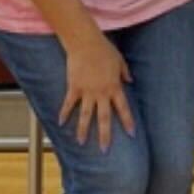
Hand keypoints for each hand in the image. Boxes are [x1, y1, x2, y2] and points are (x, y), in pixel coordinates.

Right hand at [59, 33, 133, 151]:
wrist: (85, 43)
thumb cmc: (104, 49)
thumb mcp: (120, 61)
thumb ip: (125, 73)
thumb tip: (130, 81)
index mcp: (114, 87)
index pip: (123, 108)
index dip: (128, 121)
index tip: (132, 134)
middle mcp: (101, 92)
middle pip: (104, 118)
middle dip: (105, 135)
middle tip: (104, 150)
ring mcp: (86, 91)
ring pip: (85, 115)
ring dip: (82, 130)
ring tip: (80, 143)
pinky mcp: (73, 87)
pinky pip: (68, 103)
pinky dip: (64, 113)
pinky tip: (60, 123)